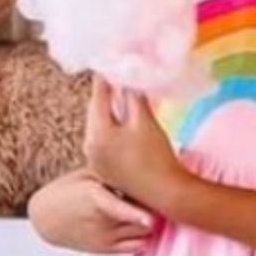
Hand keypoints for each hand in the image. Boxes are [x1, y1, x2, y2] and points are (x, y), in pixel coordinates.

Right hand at [28, 170, 156, 254]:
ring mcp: (105, 236)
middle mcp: (101, 220)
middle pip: (140, 217)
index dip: (137, 215)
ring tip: (149, 208)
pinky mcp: (106, 248)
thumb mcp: (86, 175)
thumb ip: (111, 172)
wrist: (45, 217)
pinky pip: (137, 247)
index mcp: (94, 198)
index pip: (119, 208)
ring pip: (143, 232)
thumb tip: (140, 160)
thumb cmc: (66, 192)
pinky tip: (142, 224)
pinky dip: (146, 236)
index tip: (151, 219)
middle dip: (152, 206)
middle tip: (156, 195)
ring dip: (151, 220)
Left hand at [83, 79, 188, 216]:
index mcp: (97, 134)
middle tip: (114, 75)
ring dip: (109, 111)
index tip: (108, 62)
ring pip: (99, 126)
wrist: (165, 192)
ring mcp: (94, 160)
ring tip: (119, 96)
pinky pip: (103, 140)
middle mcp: (89, 147)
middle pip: (96, 112)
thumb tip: (127, 73)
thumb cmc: (156, 156)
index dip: (104, 78)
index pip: (98, 97)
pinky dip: (111, 128)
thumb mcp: (144, 119)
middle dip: (106, 94)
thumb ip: (133, 94)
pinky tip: (122, 121)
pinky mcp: (103, 169)